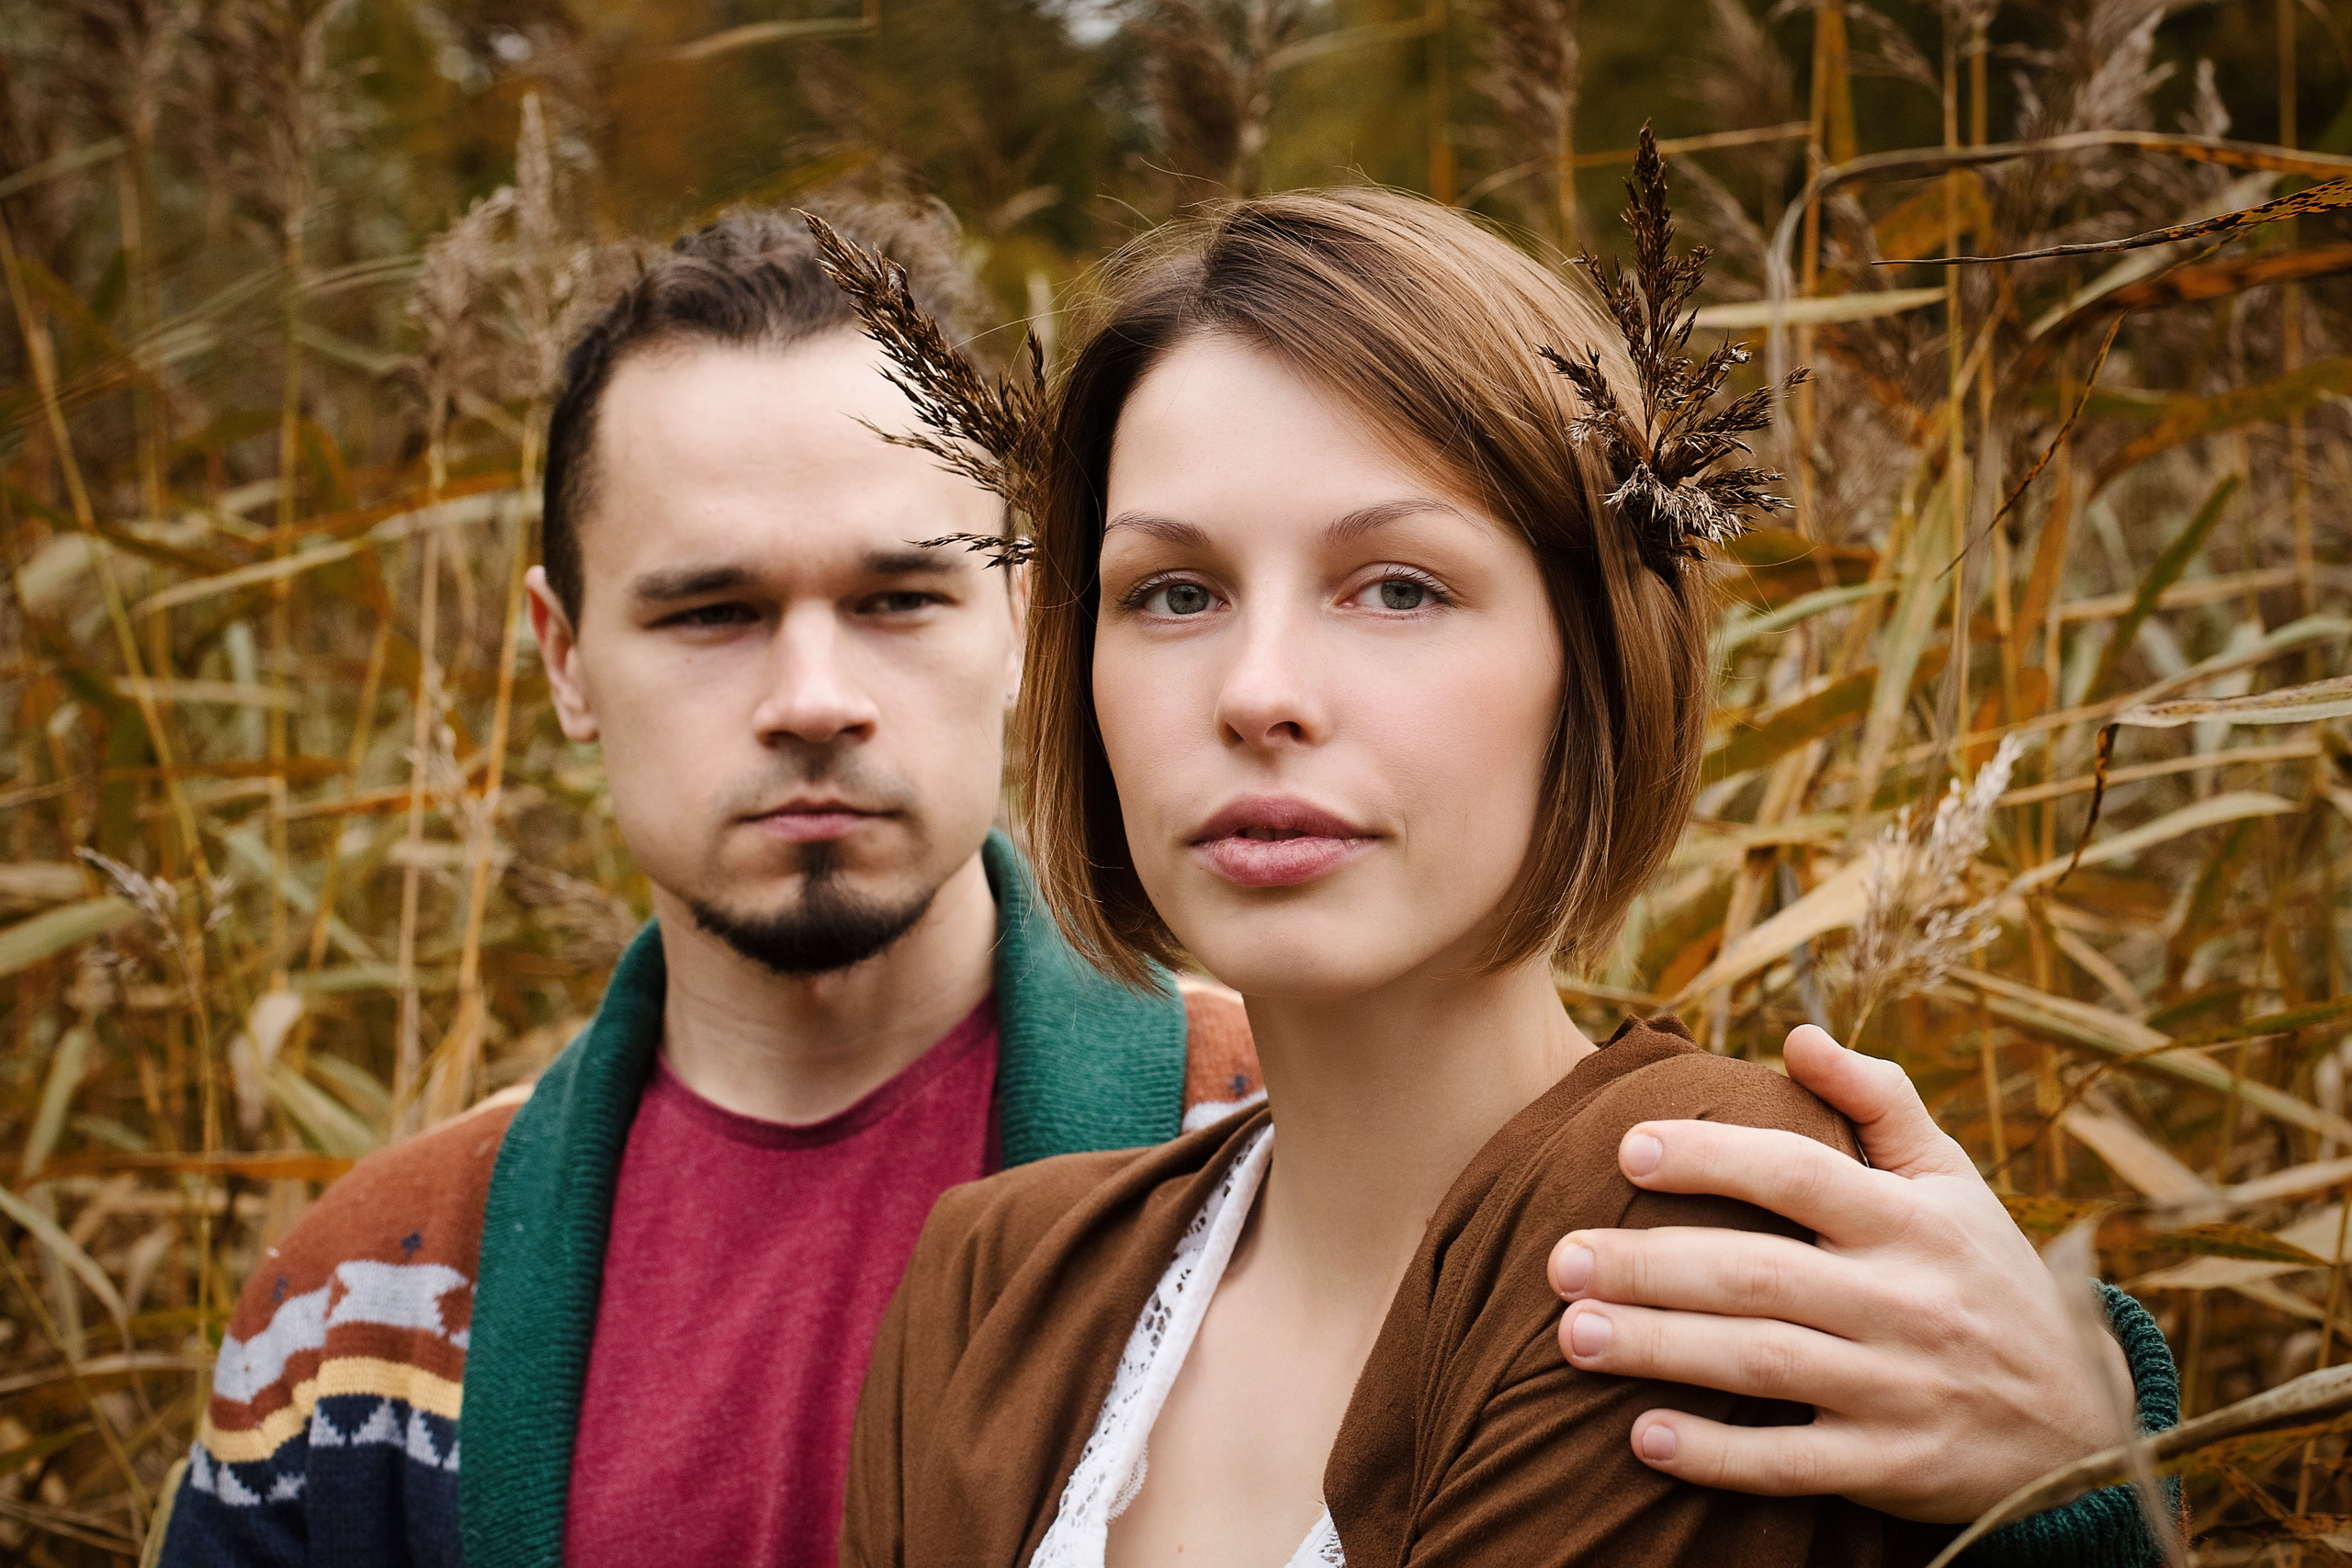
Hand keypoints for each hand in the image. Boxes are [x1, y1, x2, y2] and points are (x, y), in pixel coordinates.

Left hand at [1545, 1025, 2134, 1522]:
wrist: (2084, 1423)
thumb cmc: (1989, 1279)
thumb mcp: (1955, 1182)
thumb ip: (1879, 1100)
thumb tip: (1796, 1034)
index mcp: (1913, 1222)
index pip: (1799, 1175)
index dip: (1713, 1158)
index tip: (1626, 1148)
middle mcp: (1906, 1302)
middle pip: (1758, 1275)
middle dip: (1650, 1265)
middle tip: (1557, 1257)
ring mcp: (1900, 1389)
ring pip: (1764, 1365)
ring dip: (1660, 1350)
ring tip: (1571, 1333)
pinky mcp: (1894, 1469)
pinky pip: (1795, 1464)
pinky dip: (1719, 1456)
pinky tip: (1644, 1437)